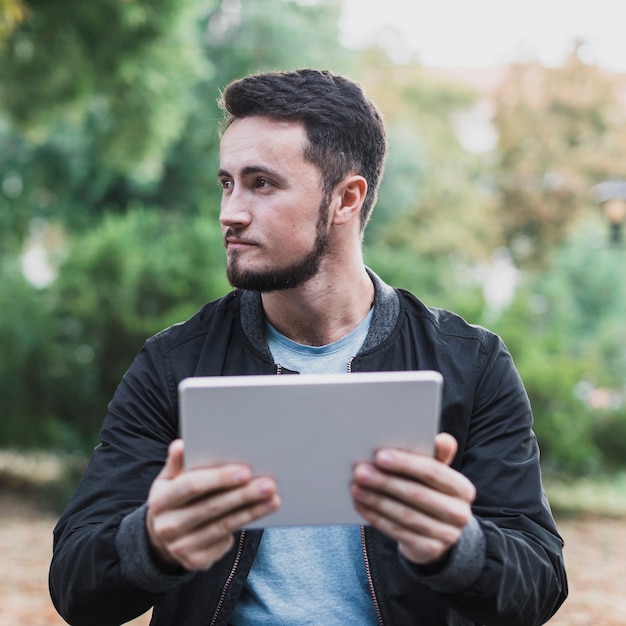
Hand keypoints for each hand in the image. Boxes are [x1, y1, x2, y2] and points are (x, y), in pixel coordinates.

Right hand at [146, 439, 279, 570]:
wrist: (161, 538)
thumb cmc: (174, 498)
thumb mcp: (169, 479)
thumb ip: (177, 463)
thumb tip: (181, 445)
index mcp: (160, 500)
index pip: (192, 486)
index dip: (219, 478)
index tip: (245, 471)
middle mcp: (167, 526)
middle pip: (212, 507)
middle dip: (244, 494)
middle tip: (269, 484)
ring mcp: (181, 547)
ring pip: (224, 525)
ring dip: (252, 511)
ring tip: (274, 498)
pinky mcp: (196, 561)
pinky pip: (225, 541)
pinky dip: (244, 525)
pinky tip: (261, 512)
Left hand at [351, 433, 475, 566]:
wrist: (439, 533)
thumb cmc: (431, 492)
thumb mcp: (436, 474)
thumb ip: (436, 456)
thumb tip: (442, 439)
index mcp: (462, 488)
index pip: (433, 472)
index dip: (405, 463)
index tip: (379, 455)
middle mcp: (459, 513)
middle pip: (417, 494)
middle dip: (385, 482)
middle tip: (360, 471)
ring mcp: (446, 535)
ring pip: (404, 515)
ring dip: (376, 500)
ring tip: (355, 487)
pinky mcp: (429, 550)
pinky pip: (397, 531)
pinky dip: (376, 517)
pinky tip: (360, 504)